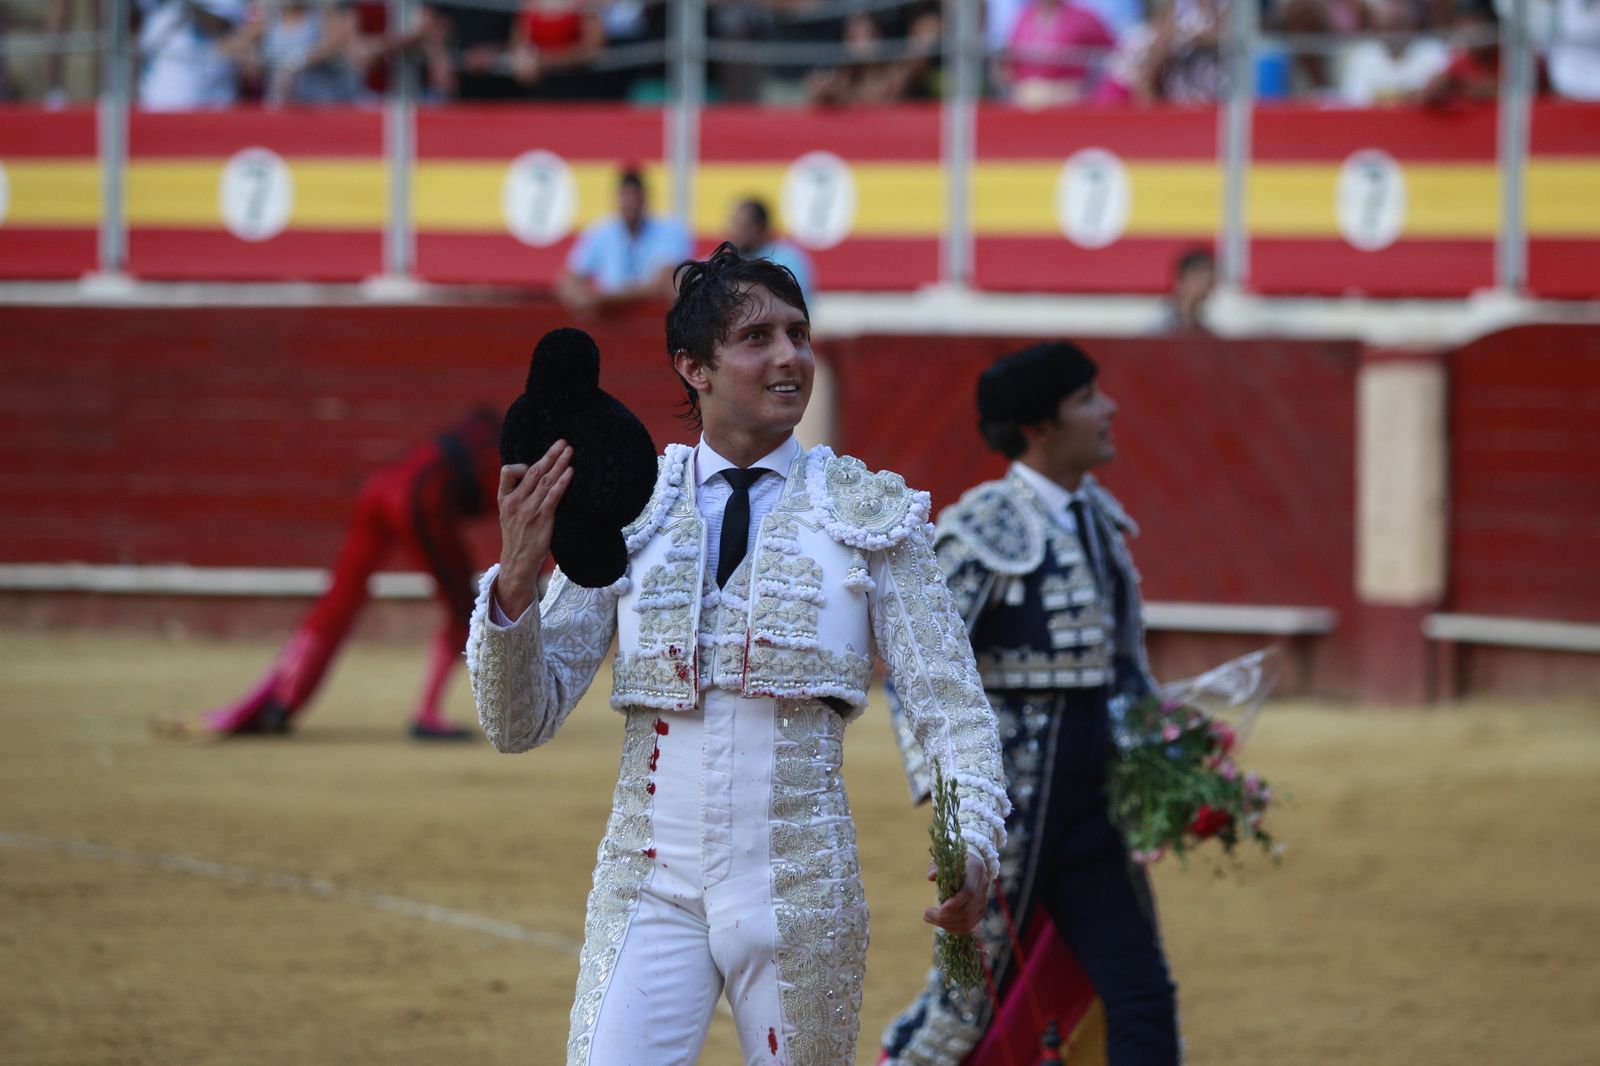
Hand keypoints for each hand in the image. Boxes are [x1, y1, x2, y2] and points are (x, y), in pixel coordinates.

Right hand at [495, 440, 572, 618]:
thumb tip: (533, 476)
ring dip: (559, 463)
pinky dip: (562, 482)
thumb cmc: (516, 537)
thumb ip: (517, 495)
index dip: (523, 464)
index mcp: (504, 499)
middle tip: (562, 442)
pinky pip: (553, 496)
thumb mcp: (508, 514)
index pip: (508, 472)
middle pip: (533, 471)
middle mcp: (515, 502)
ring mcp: (528, 510)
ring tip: (570, 451)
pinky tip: (570, 472)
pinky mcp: (541, 519)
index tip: (536, 462)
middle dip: (549, 455)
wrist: (517, 563)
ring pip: (545, 480)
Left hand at [923, 853, 988, 935]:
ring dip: (946, 924)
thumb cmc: (954, 860)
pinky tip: (941, 922)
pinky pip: (968, 925)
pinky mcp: (980, 910)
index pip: (968, 892)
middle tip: (926, 914)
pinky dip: (953, 928)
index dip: (954, 904)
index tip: (939, 909)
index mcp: (975, 870)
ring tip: (929, 917)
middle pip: (966, 910)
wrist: (972, 863)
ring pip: (967, 921)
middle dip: (945, 917)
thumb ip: (936, 866)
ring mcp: (983, 900)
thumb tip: (931, 876)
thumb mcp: (944, 858)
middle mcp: (982, 886)